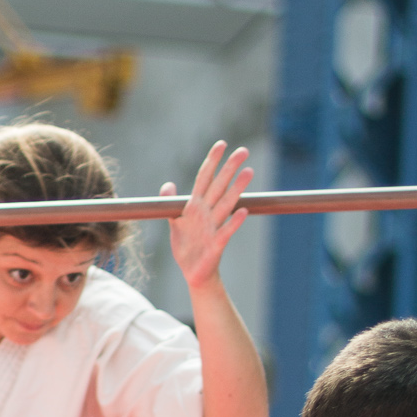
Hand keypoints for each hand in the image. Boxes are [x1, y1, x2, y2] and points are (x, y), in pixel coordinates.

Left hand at [164, 142, 252, 291]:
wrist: (193, 272)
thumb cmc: (186, 247)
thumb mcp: (174, 222)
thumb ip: (171, 203)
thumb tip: (168, 184)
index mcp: (196, 206)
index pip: (205, 178)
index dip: (212, 161)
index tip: (222, 144)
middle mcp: (207, 213)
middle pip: (219, 186)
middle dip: (230, 168)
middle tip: (244, 151)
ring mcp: (213, 227)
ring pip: (226, 204)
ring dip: (237, 189)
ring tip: (249, 172)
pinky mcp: (217, 244)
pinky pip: (227, 231)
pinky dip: (234, 222)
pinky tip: (243, 211)